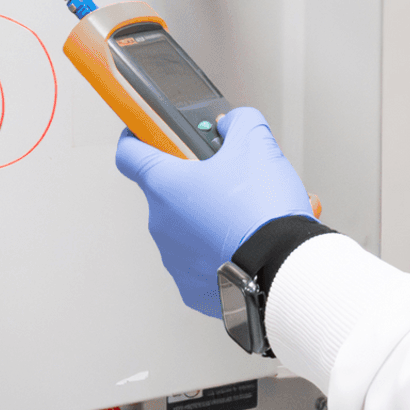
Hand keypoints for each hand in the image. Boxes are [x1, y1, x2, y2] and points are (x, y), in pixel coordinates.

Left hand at [116, 108, 315, 317]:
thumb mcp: (257, 145)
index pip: (129, 153)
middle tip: (235, 179)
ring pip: (191, 227)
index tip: (147, 134)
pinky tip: (254, 242)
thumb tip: (234, 123)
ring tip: (254, 216)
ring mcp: (174, 258)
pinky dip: (225, 250)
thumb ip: (240, 122)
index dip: (137, 137)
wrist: (280, 267)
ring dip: (216, 217)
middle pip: (172, 191)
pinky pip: (205, 260)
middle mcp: (161, 223)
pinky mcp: (192, 286)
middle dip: (201, 182)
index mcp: (165, 184)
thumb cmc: (261, 210)